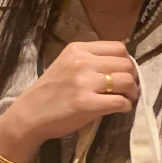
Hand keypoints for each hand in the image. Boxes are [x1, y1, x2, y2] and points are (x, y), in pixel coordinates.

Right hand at [0, 41, 137, 162]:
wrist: (29, 115)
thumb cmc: (48, 92)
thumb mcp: (66, 65)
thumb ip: (89, 61)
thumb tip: (121, 66)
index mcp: (77, 49)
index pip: (118, 48)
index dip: (126, 62)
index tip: (123, 73)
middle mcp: (82, 62)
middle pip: (125, 64)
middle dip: (132, 77)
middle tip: (129, 89)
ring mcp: (84, 82)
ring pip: (126, 81)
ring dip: (132, 92)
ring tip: (127, 99)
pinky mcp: (87, 103)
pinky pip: (120, 102)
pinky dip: (125, 106)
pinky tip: (120, 109)